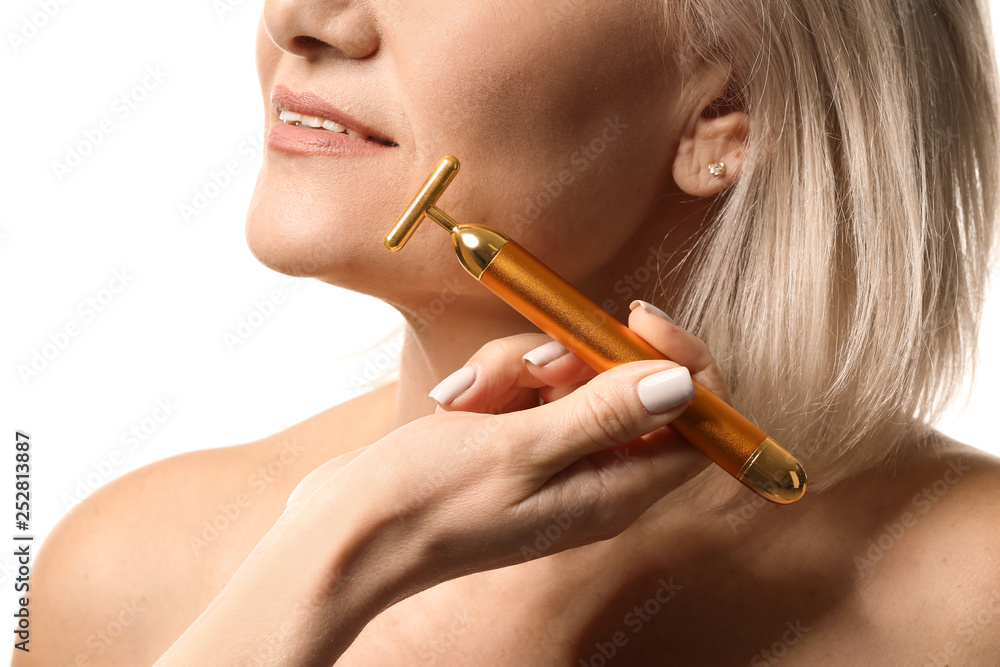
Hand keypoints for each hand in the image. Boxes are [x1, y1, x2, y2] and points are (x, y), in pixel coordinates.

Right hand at [289, 301, 723, 599]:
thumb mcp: (522, 449)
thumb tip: (684, 385)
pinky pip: (525, 386)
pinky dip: (494, 381)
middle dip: (575, 358)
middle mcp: (592, 476)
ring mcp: (549, 456)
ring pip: (567, 375)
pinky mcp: (511, 440)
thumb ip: (606, 414)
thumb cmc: (430, 503)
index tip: (636, 319)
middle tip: (535, 366)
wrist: (348, 534)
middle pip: (625, 386)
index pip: (695, 423)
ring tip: (469, 399)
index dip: (680, 364)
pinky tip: (454, 403)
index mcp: (615, 492)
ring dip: (519, 366)